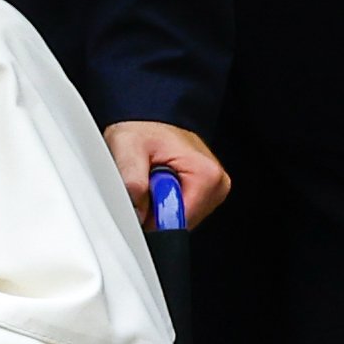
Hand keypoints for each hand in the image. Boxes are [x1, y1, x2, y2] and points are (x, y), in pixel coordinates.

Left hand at [103, 120, 230, 229]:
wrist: (150, 120)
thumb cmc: (144, 129)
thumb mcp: (127, 147)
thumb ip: (132, 181)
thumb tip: (138, 212)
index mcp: (206, 175)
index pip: (179, 223)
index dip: (152, 217)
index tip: (141, 197)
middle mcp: (216, 185)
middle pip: (180, 224)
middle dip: (155, 209)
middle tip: (146, 180)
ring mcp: (213, 190)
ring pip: (178, 220)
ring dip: (158, 205)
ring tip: (152, 178)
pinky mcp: (205, 193)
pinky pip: (180, 212)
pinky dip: (164, 202)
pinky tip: (159, 182)